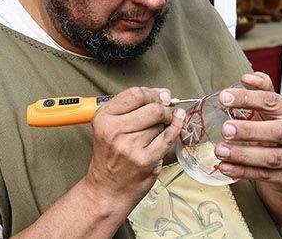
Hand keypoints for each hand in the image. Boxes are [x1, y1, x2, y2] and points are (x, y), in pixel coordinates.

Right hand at [82, 87, 183, 209]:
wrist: (107, 188)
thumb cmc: (110, 158)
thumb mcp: (108, 127)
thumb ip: (129, 109)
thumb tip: (160, 94)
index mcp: (103, 118)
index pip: (134, 94)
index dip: (152, 93)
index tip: (161, 94)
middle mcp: (114, 130)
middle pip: (151, 108)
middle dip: (163, 107)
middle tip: (166, 111)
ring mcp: (130, 146)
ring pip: (160, 124)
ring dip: (164, 124)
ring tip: (155, 132)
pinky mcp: (146, 159)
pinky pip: (167, 138)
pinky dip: (176, 128)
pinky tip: (178, 121)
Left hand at [213, 72, 281, 187]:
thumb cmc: (275, 125)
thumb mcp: (271, 107)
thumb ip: (261, 89)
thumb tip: (248, 77)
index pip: (271, 101)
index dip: (247, 98)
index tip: (223, 97)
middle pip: (277, 132)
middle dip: (250, 131)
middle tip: (224, 129)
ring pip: (271, 158)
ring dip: (243, 155)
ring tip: (219, 150)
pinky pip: (266, 175)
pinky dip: (243, 172)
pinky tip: (224, 167)